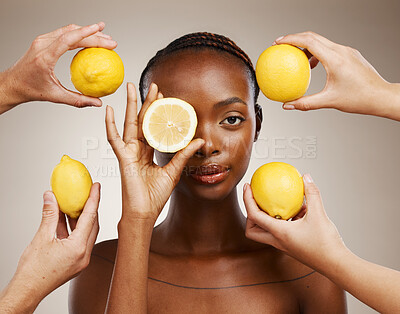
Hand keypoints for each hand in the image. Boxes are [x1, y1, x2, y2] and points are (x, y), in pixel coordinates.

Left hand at [0, 22, 116, 112]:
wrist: (13, 83)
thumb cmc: (32, 90)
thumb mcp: (56, 97)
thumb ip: (78, 100)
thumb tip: (97, 103)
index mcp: (45, 57)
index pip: (68, 39)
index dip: (86, 33)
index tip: (101, 30)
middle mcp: (42, 45)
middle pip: (72, 33)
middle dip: (94, 34)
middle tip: (111, 41)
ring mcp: (42, 40)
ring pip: (68, 30)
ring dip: (87, 32)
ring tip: (104, 38)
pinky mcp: (43, 40)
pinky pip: (63, 34)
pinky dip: (78, 35)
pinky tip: (90, 40)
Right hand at [0, 183, 100, 311]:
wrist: (28, 290)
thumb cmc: (34, 271)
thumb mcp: (41, 237)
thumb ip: (49, 215)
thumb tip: (51, 197)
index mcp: (78, 248)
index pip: (90, 217)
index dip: (94, 199)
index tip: (96, 187)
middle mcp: (84, 255)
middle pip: (92, 225)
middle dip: (90, 208)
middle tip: (87, 193)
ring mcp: (82, 260)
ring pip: (86, 233)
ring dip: (80, 218)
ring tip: (73, 204)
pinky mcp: (77, 262)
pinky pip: (79, 240)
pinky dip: (74, 229)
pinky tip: (64, 220)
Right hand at [106, 83, 204, 223]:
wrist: (144, 212)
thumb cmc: (155, 196)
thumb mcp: (173, 171)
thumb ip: (183, 155)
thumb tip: (198, 141)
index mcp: (148, 152)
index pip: (154, 126)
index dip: (159, 112)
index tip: (165, 98)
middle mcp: (138, 149)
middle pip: (142, 120)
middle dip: (148, 103)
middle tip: (154, 86)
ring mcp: (129, 152)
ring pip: (129, 124)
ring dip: (130, 105)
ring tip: (130, 87)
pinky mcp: (122, 158)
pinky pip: (114, 139)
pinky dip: (110, 124)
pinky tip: (110, 110)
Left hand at [243, 174, 345, 270]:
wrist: (336, 265)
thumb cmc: (327, 244)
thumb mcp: (319, 214)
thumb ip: (312, 194)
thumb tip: (306, 177)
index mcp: (279, 233)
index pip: (254, 215)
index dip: (247, 199)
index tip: (248, 186)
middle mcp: (277, 241)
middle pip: (252, 230)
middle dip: (249, 215)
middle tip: (256, 200)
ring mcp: (283, 245)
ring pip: (265, 232)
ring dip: (265, 218)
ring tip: (274, 203)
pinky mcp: (291, 247)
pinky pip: (280, 232)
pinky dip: (282, 221)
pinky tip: (297, 211)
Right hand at [274, 31, 394, 116]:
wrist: (381, 96)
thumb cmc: (359, 98)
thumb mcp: (329, 101)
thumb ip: (305, 103)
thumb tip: (288, 105)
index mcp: (335, 59)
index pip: (309, 41)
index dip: (291, 39)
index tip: (278, 43)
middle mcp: (342, 51)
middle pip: (313, 36)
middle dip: (295, 38)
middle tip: (281, 45)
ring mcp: (347, 51)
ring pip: (322, 41)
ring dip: (306, 46)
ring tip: (295, 57)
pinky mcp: (351, 55)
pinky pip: (330, 48)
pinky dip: (317, 52)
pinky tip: (312, 66)